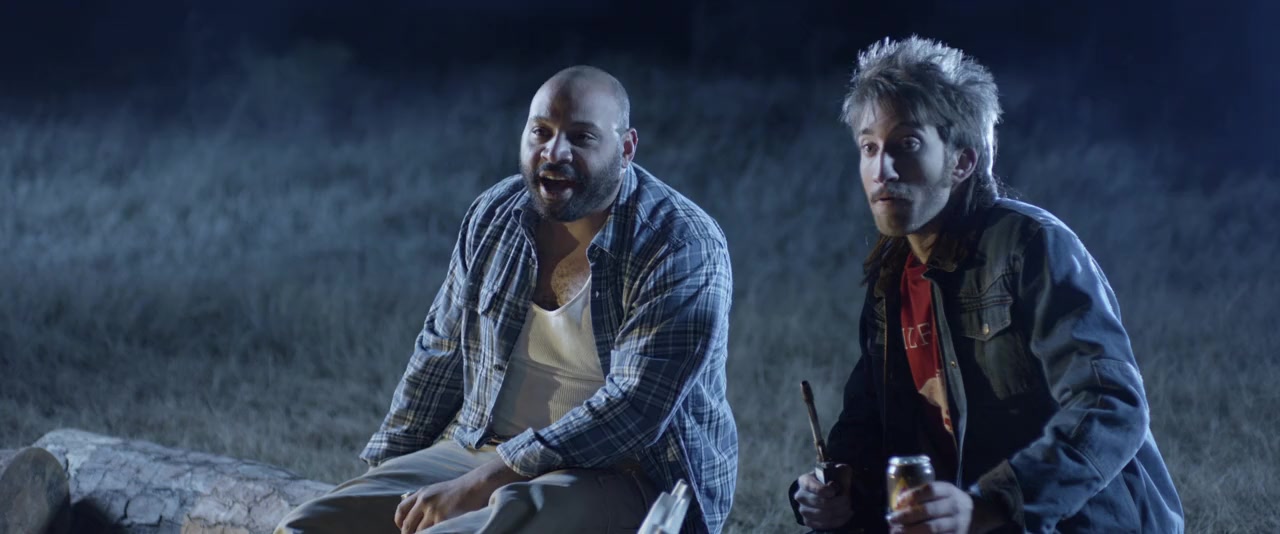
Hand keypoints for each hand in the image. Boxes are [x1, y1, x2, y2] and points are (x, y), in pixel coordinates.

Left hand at [394, 458, 529, 533]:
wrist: (477, 485)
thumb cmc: (460, 490)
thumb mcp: (437, 490)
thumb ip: (425, 500)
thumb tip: (417, 517)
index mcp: (422, 493)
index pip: (401, 510)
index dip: (399, 523)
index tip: (403, 529)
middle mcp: (424, 501)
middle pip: (408, 524)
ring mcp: (434, 510)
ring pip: (420, 532)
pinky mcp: (444, 518)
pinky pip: (435, 532)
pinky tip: (441, 532)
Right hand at [793, 464, 853, 529]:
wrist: (829, 491)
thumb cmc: (833, 479)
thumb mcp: (838, 469)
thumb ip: (842, 470)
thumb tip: (843, 481)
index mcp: (804, 480)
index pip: (811, 486)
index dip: (824, 490)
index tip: (834, 491)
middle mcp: (800, 496)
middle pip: (820, 502)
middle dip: (838, 502)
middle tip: (848, 499)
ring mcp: (803, 510)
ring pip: (823, 515)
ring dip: (840, 512)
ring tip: (848, 507)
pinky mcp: (809, 522)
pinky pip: (824, 524)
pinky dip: (838, 520)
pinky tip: (845, 514)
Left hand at [886, 481, 971, 533]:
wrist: (977, 515)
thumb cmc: (948, 502)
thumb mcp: (942, 492)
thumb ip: (923, 495)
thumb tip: (896, 505)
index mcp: (949, 491)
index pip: (930, 490)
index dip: (912, 495)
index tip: (898, 502)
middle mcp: (955, 506)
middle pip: (928, 511)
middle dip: (906, 516)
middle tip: (891, 520)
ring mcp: (958, 524)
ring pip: (932, 528)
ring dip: (911, 531)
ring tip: (895, 532)